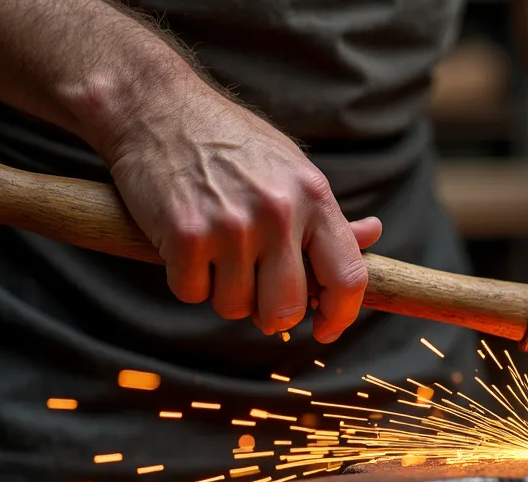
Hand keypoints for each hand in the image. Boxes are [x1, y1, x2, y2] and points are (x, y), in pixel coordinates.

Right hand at [103, 91, 380, 340]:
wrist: (157, 107)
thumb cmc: (230, 142)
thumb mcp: (290, 168)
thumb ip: (325, 213)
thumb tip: (371, 236)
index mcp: (313, 196)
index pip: (348, 277)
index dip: (342, 316)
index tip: (327, 328)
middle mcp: (278, 212)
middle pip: (287, 308)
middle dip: (271, 314)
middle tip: (255, 290)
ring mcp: (231, 226)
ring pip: (235, 307)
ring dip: (223, 292)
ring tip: (215, 251)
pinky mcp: (185, 236)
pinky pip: (192, 294)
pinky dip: (186, 280)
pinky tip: (185, 244)